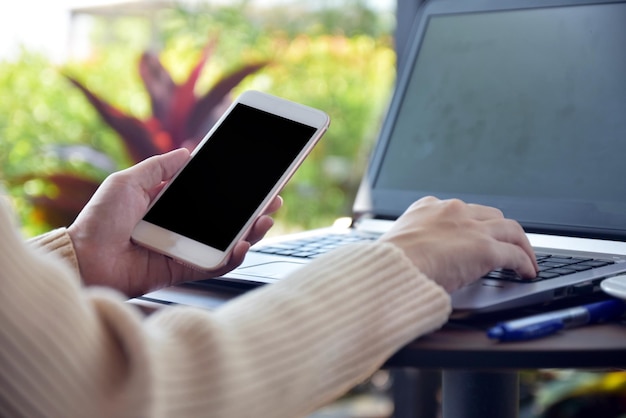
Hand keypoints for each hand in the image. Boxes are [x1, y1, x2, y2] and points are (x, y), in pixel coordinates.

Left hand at [67, 148, 281, 296]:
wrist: (84, 258)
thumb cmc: (99, 220)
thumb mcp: (127, 182)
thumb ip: (158, 167)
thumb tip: (188, 152)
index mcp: (171, 205)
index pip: (211, 195)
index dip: (233, 189)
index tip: (254, 177)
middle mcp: (183, 227)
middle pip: (227, 219)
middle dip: (253, 209)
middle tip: (273, 197)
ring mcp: (186, 250)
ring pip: (227, 242)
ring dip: (251, 232)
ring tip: (265, 219)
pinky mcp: (184, 271)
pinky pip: (215, 265)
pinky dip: (232, 257)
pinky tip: (242, 244)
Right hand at [380, 196, 537, 291]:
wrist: (392, 268)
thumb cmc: (388, 263)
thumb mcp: (400, 242)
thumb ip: (416, 242)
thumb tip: (421, 259)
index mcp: (428, 207)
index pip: (460, 210)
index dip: (473, 224)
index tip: (477, 234)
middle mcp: (452, 211)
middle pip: (491, 214)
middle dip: (500, 230)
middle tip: (506, 245)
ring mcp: (471, 228)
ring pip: (510, 229)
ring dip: (521, 245)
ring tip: (526, 260)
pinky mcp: (485, 248)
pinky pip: (515, 254)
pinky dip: (525, 262)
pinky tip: (527, 273)